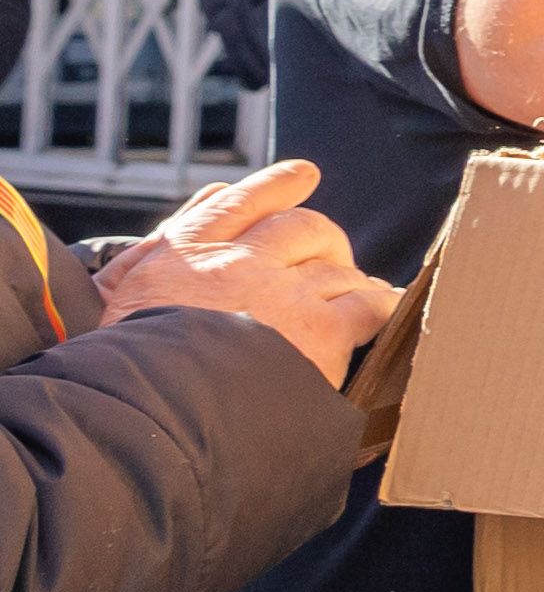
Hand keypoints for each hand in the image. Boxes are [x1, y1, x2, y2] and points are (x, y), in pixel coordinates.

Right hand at [104, 157, 394, 388]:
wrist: (141, 416)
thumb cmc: (120, 367)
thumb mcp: (112, 297)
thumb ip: (151, 251)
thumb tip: (208, 199)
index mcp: (184, 253)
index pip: (240, 200)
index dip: (278, 185)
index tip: (304, 175)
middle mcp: (239, 262)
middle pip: (303, 228)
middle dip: (324, 240)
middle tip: (334, 258)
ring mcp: (283, 293)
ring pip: (337, 269)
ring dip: (350, 280)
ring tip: (362, 293)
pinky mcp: (318, 332)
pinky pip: (367, 306)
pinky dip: (379, 306)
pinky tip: (384, 311)